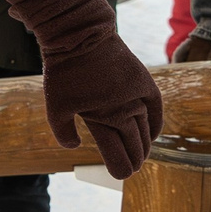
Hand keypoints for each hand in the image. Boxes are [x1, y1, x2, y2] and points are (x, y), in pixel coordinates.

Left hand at [43, 33, 163, 179]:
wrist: (80, 35)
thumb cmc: (64, 71)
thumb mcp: (54, 105)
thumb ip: (62, 130)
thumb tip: (73, 147)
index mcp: (104, 118)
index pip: (118, 152)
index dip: (120, 166)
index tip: (121, 176)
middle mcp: (125, 110)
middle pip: (133, 142)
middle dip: (133, 159)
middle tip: (131, 170)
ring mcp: (136, 96)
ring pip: (144, 128)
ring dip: (143, 144)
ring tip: (140, 155)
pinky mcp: (144, 81)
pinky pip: (155, 108)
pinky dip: (155, 123)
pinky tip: (152, 134)